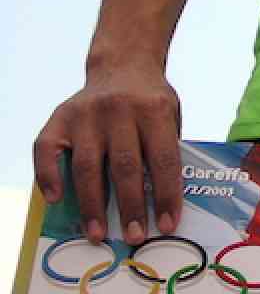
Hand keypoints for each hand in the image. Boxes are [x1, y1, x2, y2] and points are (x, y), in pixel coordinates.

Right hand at [33, 60, 183, 245]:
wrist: (124, 65)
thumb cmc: (150, 101)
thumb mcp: (171, 115)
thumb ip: (165, 148)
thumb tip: (161, 202)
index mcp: (155, 109)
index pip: (164, 159)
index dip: (166, 195)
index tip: (168, 224)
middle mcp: (119, 110)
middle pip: (126, 167)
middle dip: (131, 207)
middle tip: (135, 236)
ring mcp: (86, 114)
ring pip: (88, 167)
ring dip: (92, 205)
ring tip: (97, 233)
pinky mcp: (59, 118)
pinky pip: (47, 151)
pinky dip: (49, 176)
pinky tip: (56, 199)